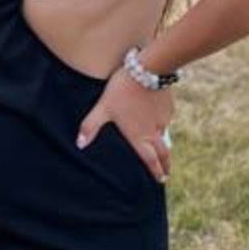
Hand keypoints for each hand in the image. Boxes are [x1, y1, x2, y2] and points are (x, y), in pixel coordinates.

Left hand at [76, 68, 174, 183]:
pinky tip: (157, 119)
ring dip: (164, 144)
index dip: (156, 171)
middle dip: (165, 164)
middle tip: (166, 173)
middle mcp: (154, 131)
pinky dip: (162, 123)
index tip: (161, 180)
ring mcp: (163, 119)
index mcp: (139, 136)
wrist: (148, 68)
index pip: (150, 160)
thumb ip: (91, 126)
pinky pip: (166, 119)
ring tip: (161, 149)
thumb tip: (79, 144)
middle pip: (163, 152)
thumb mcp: (103, 107)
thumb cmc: (122, 90)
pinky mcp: (168, 106)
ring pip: (165, 135)